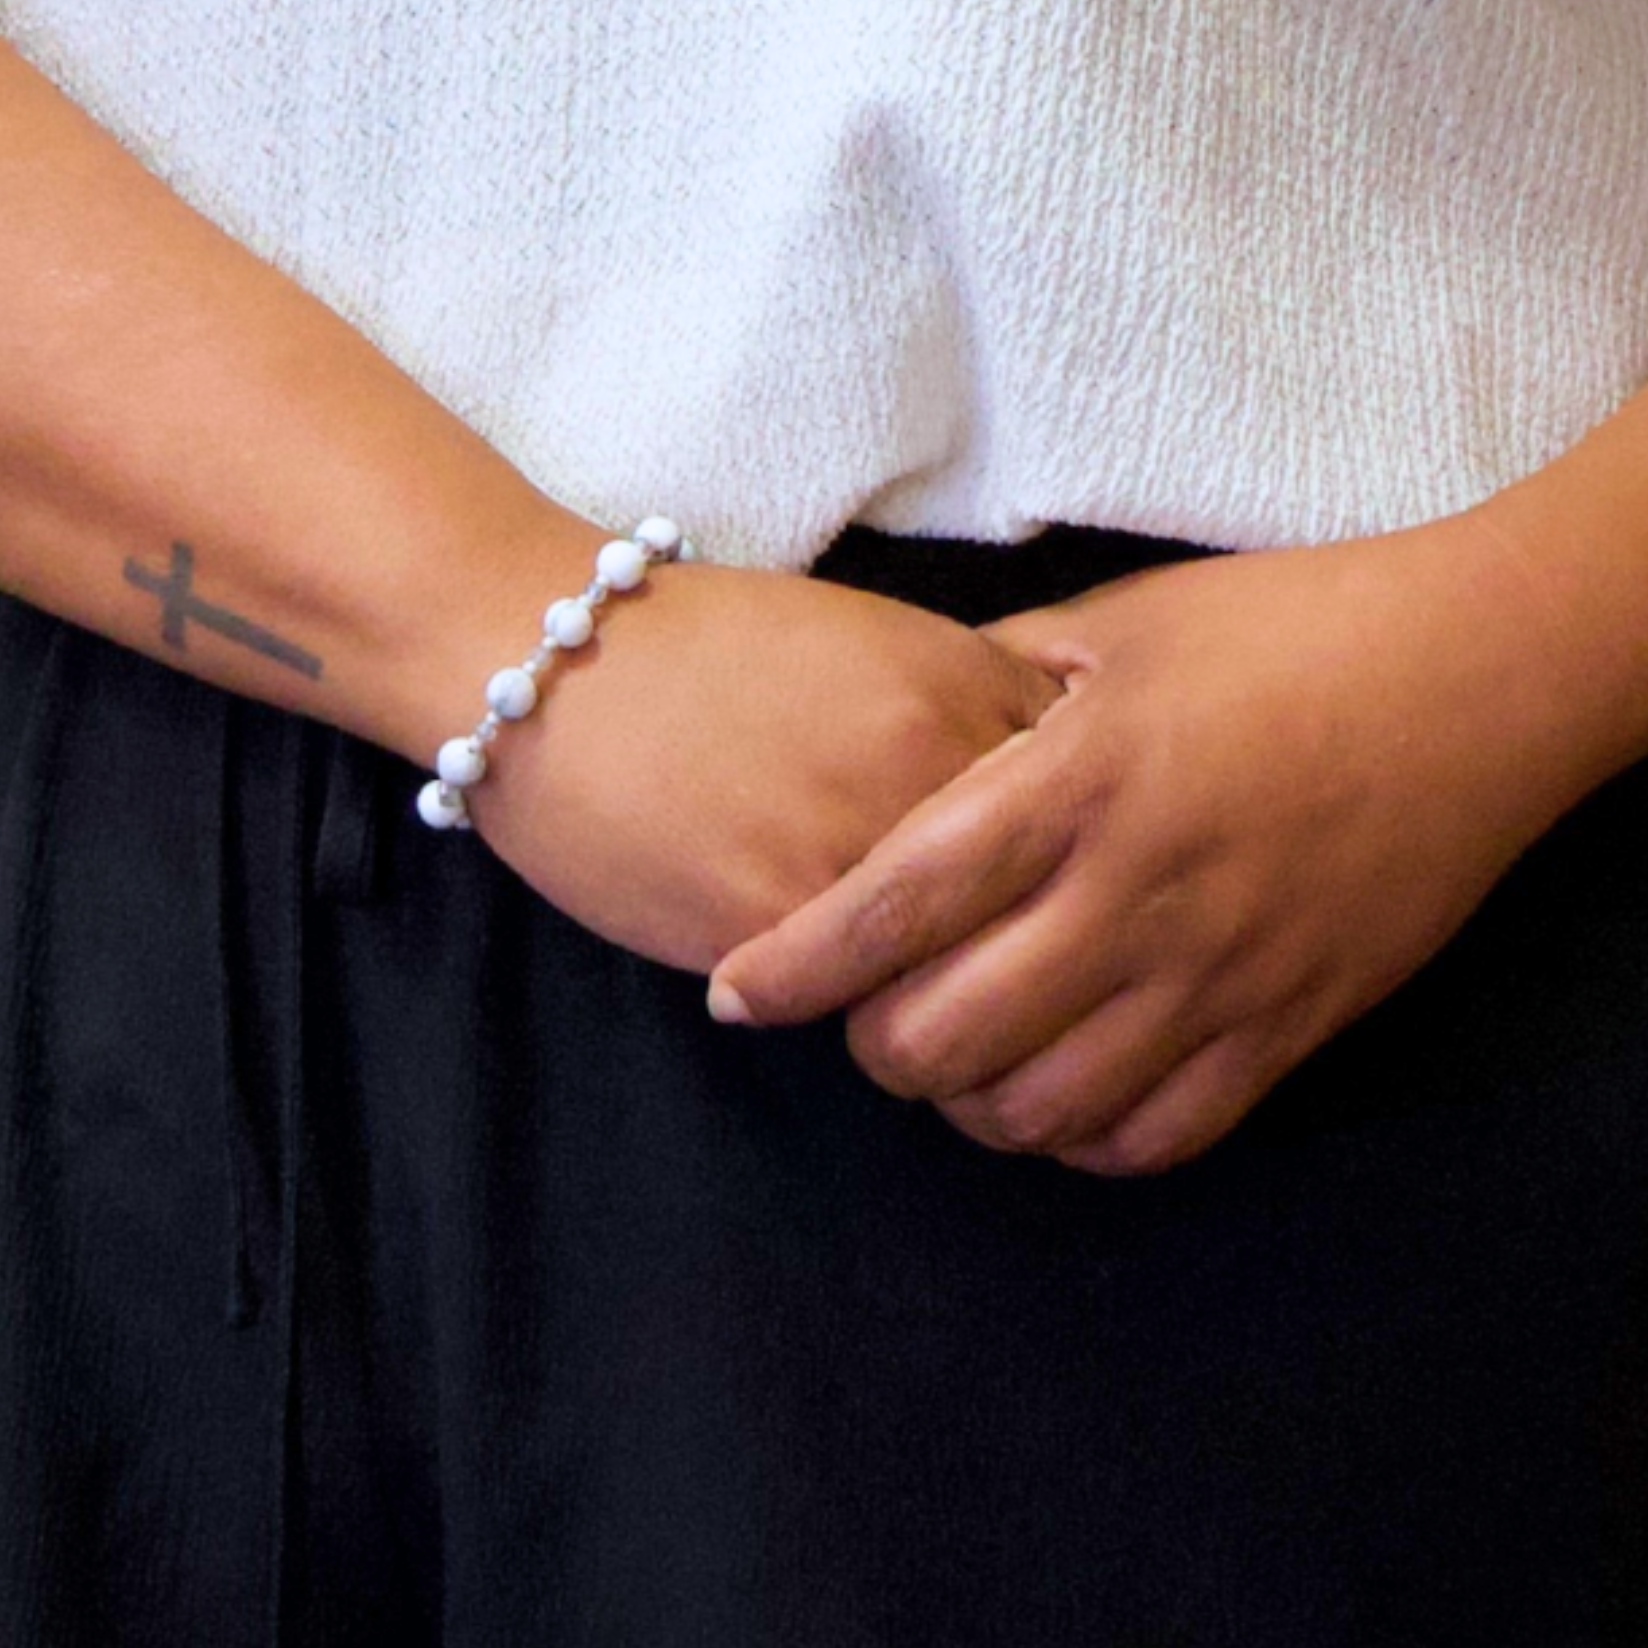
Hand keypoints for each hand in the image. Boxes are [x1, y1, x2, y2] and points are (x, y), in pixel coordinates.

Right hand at [472, 562, 1048, 972]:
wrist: (556, 665)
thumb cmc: (707, 644)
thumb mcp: (868, 638)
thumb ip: (965, 702)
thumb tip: (1050, 776)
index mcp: (953, 681)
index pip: (1086, 791)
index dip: (1091, 841)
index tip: (1089, 875)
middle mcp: (922, 765)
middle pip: (1046, 889)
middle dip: (1049, 934)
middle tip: (1048, 971)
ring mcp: (854, 852)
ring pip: (967, 962)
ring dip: (972, 988)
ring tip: (972, 1009)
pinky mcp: (780, 930)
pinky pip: (870, 997)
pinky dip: (882, 1008)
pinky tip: (873, 1003)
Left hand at [702, 534, 1566, 1173]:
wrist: (1480, 676)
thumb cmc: (1294, 625)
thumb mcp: (1126, 625)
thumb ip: (1003, 679)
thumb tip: (908, 715)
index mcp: (1079, 779)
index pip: (894, 903)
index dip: (797, 964)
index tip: (735, 997)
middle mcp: (1137, 892)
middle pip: (947, 1036)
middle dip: (874, 1047)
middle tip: (861, 1017)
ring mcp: (1220, 973)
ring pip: (1044, 1109)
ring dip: (973, 1104)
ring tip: (955, 1064)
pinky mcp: (1292, 1025)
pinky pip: (1159, 1135)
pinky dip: (1083, 1138)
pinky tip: (1061, 1096)